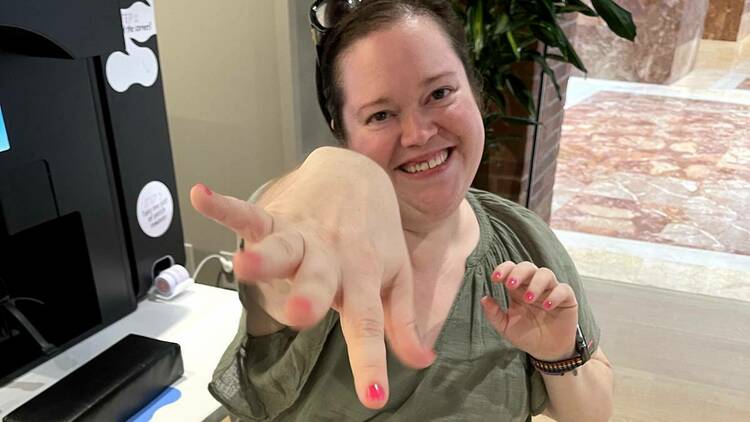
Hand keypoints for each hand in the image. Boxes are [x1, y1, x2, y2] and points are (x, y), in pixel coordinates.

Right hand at [190, 147, 434, 408]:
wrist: (358, 175)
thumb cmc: (375, 235)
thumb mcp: (396, 277)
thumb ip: (402, 321)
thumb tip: (420, 362)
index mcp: (362, 277)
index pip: (368, 323)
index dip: (370, 361)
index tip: (373, 397)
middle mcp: (331, 257)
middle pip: (319, 279)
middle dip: (309, 296)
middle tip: (301, 314)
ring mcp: (302, 236)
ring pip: (283, 247)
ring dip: (264, 256)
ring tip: (243, 264)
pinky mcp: (277, 218)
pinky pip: (250, 213)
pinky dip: (226, 207)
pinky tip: (203, 197)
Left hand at [480, 261, 578, 360]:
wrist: (546, 351)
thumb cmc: (525, 335)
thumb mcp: (506, 327)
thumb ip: (494, 314)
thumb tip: (484, 298)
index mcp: (517, 289)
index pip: (511, 269)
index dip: (503, 269)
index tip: (495, 278)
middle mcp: (533, 285)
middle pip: (527, 266)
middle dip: (518, 272)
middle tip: (510, 285)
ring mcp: (550, 290)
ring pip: (545, 273)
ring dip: (536, 283)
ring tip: (529, 299)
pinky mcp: (566, 299)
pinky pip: (563, 289)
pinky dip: (555, 295)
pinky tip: (547, 306)